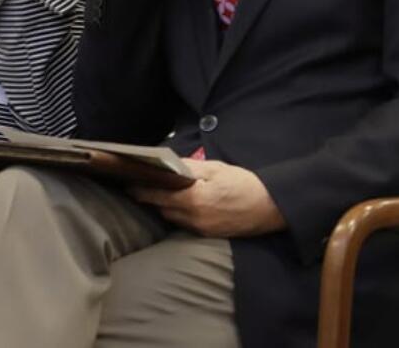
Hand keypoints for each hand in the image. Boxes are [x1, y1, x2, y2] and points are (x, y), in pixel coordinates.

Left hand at [129, 159, 285, 237]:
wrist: (272, 207)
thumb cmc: (244, 183)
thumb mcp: (215, 169)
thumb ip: (188, 168)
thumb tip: (166, 164)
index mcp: (193, 199)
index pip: (156, 195)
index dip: (139, 189)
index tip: (126, 182)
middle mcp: (193, 218)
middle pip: (161, 209)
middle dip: (148, 198)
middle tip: (137, 186)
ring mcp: (201, 229)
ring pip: (172, 218)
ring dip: (162, 207)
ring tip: (154, 193)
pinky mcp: (208, 235)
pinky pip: (184, 224)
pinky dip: (177, 214)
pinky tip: (176, 205)